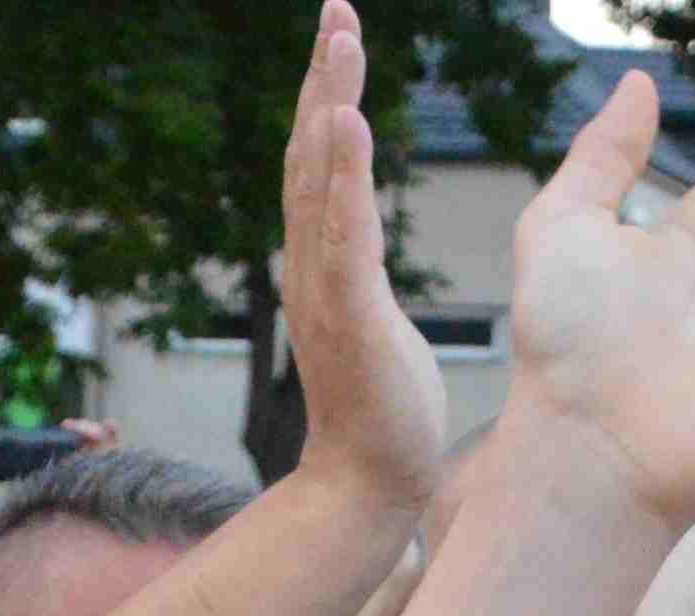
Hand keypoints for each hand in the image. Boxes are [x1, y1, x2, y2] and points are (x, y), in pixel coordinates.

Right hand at [274, 7, 453, 513]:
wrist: (368, 489)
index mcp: (324, 263)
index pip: (321, 164)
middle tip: (337, 9)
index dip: (326, 96)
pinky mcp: (350, 318)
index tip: (340, 33)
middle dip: (322, 78)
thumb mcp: (375, 321)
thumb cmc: (385, 415)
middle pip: (309, 154)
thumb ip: (360, 272)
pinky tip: (349, 124)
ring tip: (341, 42)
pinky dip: (342, 177)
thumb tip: (359, 245)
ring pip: (320, 181)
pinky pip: (343, 235)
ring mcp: (325, 290)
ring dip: (329, 106)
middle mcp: (312, 266)